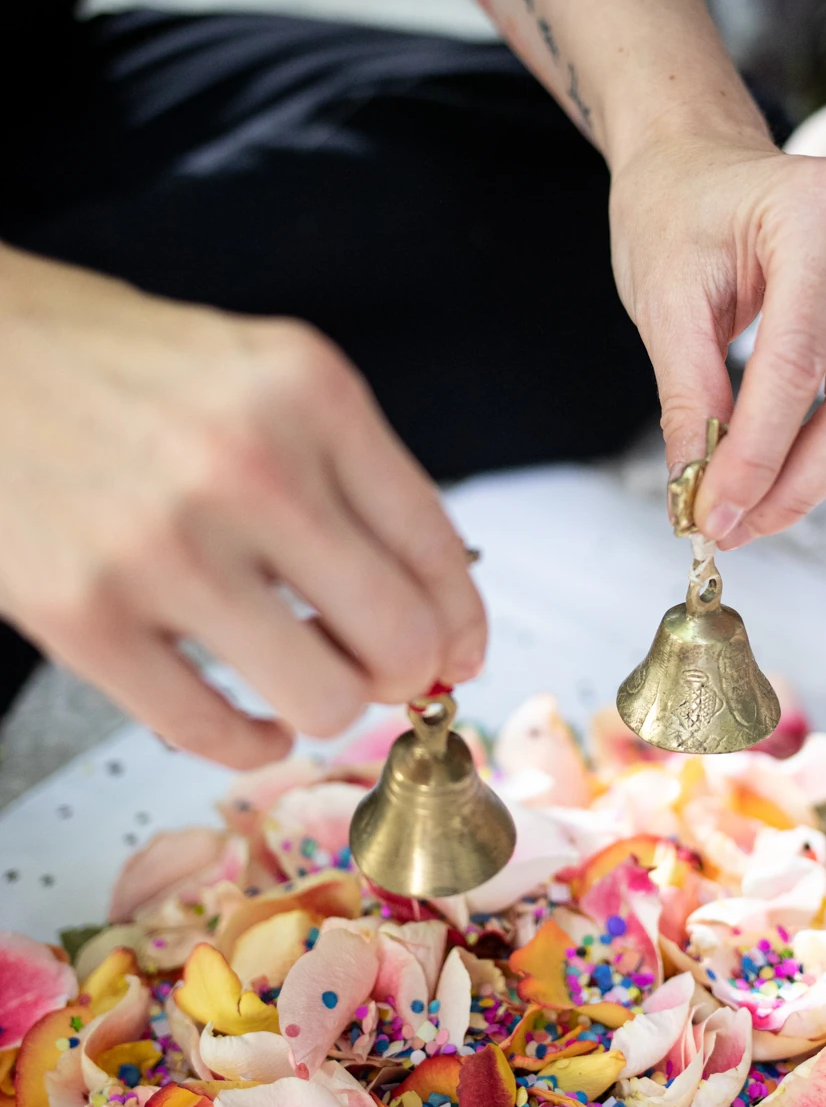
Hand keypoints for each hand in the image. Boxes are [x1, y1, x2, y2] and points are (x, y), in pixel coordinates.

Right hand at [0, 245, 485, 766]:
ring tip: (296, 675)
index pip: (436, 548)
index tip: (455, 653)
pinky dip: (248, 741)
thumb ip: (346, 472)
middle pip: (399, 638)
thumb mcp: (259, 374)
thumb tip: (431, 605)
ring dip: (323, 707)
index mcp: (310, 393)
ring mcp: (164, 547)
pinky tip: (244, 712)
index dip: (461, 624)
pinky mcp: (84, 616)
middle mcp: (250, 466)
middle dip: (402, 673)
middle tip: (373, 669)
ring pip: (323, 702)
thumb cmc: (114, 365)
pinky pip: (214, 733)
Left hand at [608, 112, 825, 547]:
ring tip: (753, 502)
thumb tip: (700, 495)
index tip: (713, 518)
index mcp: (821, 210)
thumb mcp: (662, 301)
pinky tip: (791, 461)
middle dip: (797, 482)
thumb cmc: (677, 217)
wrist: (704, 168)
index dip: (755, 458)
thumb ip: (688, 400)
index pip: (797, 366)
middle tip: (735, 527)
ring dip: (823, 475)